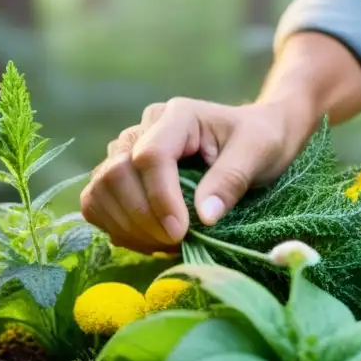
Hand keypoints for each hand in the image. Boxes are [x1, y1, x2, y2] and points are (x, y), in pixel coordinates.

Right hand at [80, 97, 314, 253]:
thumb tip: (203, 216)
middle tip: (178, 242)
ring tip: (167, 244)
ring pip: (101, 190)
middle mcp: (144, 129)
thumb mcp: (259, 153)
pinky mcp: (121, 174)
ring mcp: (127, 151)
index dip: (161, 198)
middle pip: (117, 174)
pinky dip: (118, 227)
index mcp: (178, 116)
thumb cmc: (261, 140)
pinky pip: (98, 202)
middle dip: (143, 218)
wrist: (257, 136)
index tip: (182, 231)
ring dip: (129, 226)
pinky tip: (150, 240)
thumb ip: (231, 179)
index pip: (150, 156)